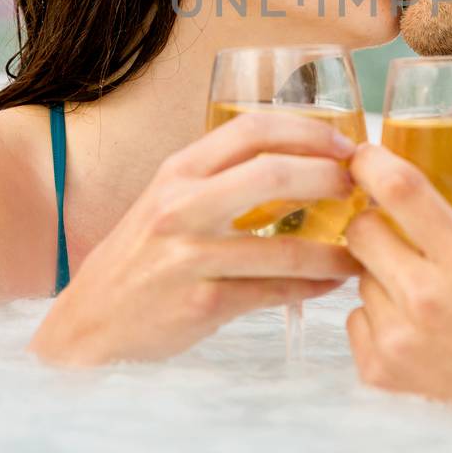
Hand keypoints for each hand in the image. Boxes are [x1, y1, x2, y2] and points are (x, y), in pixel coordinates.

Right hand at [29, 112, 361, 365]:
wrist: (88, 323)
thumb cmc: (141, 258)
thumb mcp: (168, 201)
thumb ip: (221, 179)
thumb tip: (302, 164)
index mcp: (178, 171)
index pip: (251, 129)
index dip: (307, 130)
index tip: (344, 143)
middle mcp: (180, 206)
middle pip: (272, 174)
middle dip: (329, 178)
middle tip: (360, 189)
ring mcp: (189, 257)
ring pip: (282, 247)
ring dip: (334, 249)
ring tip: (362, 249)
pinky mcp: (200, 304)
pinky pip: (273, 292)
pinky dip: (312, 287)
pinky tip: (332, 283)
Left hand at [343, 141, 451, 422]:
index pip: (401, 192)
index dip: (373, 162)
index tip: (367, 153)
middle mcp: (426, 301)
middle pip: (361, 229)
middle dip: (375, 221)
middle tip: (403, 233)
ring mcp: (396, 340)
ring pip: (359, 277)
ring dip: (381, 275)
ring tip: (426, 297)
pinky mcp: (376, 374)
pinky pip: (354, 321)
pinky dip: (376, 319)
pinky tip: (417, 334)